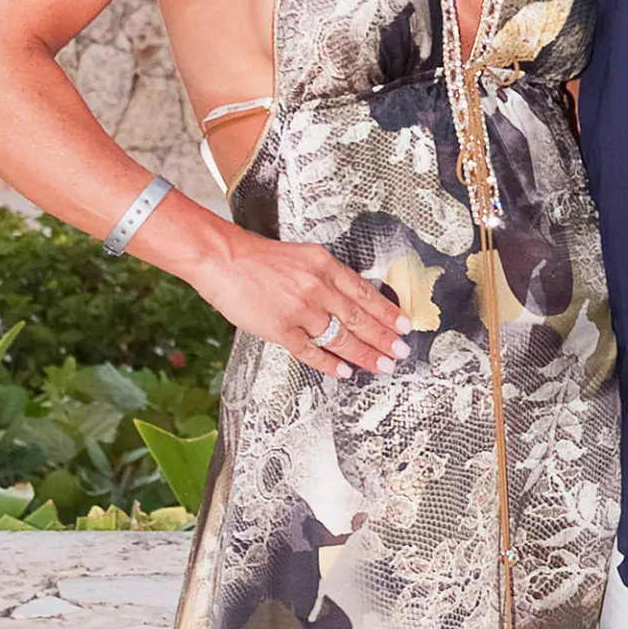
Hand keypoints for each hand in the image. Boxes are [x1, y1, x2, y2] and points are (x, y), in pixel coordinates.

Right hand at [195, 227, 411, 379]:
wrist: (223, 259)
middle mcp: (317, 287)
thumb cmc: (259, 258)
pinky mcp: (280, 329)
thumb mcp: (303, 256)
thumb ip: (327, 277)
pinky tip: (344, 371)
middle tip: (402, 353)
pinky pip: (311, 351)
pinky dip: (330, 363)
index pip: (365, 293)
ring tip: (383, 366)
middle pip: (359, 319)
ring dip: (365, 355)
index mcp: (324, 266)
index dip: (387, 312)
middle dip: (384, 339)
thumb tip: (353, 300)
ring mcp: (300, 310)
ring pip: (341, 338)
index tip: (404, 326)